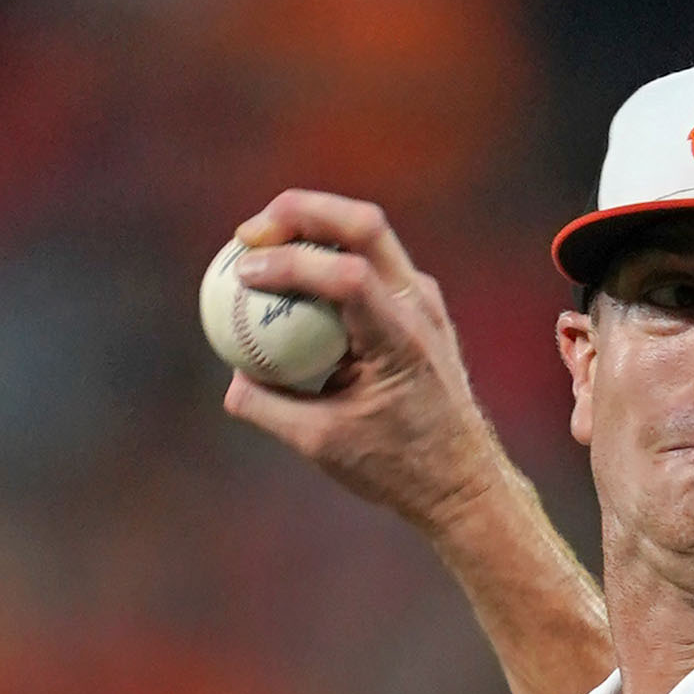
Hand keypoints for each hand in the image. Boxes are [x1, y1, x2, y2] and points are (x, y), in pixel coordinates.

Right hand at [219, 188, 505, 540]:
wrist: (463, 482)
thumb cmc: (397, 469)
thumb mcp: (322, 446)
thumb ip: (269, 408)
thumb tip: (231, 378)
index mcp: (401, 341)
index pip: (347, 276)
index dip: (290, 263)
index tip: (244, 272)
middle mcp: (419, 306)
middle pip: (362, 223)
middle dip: (300, 211)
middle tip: (249, 231)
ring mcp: (424, 299)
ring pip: (369, 233)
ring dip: (313, 224)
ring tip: (262, 242)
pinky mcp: (418, 304)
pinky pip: (370, 262)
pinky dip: (328, 255)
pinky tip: (293, 275)